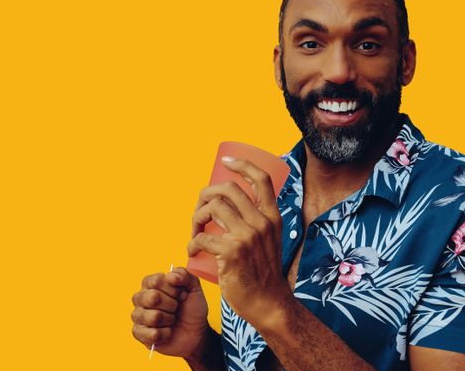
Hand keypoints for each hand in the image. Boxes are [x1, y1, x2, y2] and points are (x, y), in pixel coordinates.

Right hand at [131, 267, 209, 358]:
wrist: (196, 332)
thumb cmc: (191, 309)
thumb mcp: (194, 288)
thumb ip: (184, 275)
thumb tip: (170, 276)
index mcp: (151, 283)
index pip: (157, 280)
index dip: (173, 289)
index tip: (181, 294)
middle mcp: (141, 297)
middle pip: (153, 297)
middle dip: (172, 305)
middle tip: (176, 308)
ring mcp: (138, 315)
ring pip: (154, 317)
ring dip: (169, 320)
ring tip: (171, 320)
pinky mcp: (139, 333)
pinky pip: (153, 334)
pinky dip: (166, 334)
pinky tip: (167, 332)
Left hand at [187, 156, 290, 325]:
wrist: (268, 303)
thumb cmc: (263, 272)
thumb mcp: (269, 240)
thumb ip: (257, 223)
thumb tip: (230, 206)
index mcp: (272, 216)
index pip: (261, 179)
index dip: (242, 164)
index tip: (226, 161)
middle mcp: (262, 222)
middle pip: (228, 189)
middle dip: (206, 194)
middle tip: (199, 209)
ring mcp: (247, 236)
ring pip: (213, 208)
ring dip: (196, 217)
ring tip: (195, 230)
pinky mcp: (232, 252)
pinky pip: (202, 236)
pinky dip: (192, 242)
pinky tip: (191, 249)